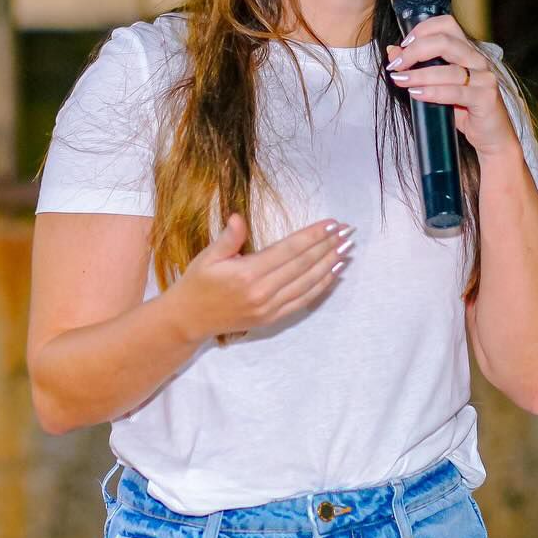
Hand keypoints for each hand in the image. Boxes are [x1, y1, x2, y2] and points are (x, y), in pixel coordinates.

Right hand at [169, 214, 352, 341]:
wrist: (189, 320)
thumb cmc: (198, 283)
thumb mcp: (208, 256)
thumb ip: (228, 238)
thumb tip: (238, 218)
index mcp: (248, 273)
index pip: (289, 249)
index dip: (313, 235)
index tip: (332, 224)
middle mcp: (263, 292)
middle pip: (304, 265)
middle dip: (329, 246)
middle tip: (348, 232)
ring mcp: (270, 307)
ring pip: (308, 283)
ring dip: (330, 265)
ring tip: (347, 250)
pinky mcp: (272, 318)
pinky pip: (303, 301)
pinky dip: (321, 287)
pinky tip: (333, 274)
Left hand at [385, 15, 518, 157]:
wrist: (492, 137)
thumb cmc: (466, 110)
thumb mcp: (438, 86)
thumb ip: (418, 67)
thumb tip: (393, 51)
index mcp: (467, 52)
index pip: (447, 24)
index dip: (423, 30)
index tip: (404, 44)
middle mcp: (478, 60)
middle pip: (445, 41)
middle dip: (416, 51)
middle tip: (398, 65)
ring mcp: (484, 78)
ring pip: (449, 69)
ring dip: (420, 74)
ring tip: (401, 80)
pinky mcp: (486, 98)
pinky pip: (456, 92)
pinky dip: (433, 92)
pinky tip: (417, 94)